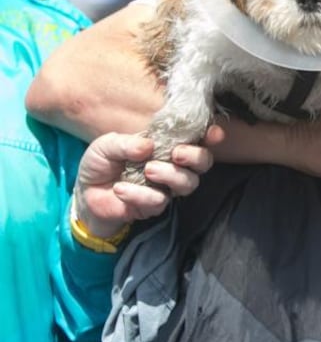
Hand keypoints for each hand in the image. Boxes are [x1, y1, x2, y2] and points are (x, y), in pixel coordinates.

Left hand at [74, 131, 216, 237]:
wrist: (85, 193)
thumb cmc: (101, 163)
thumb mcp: (106, 145)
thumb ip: (126, 143)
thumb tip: (147, 146)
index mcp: (166, 144)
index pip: (196, 139)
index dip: (211, 136)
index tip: (213, 135)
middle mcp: (173, 165)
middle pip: (203, 162)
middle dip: (195, 157)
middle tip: (176, 154)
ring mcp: (167, 187)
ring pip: (188, 183)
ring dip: (171, 175)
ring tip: (147, 170)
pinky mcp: (154, 206)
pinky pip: (159, 200)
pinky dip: (139, 194)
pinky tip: (120, 189)